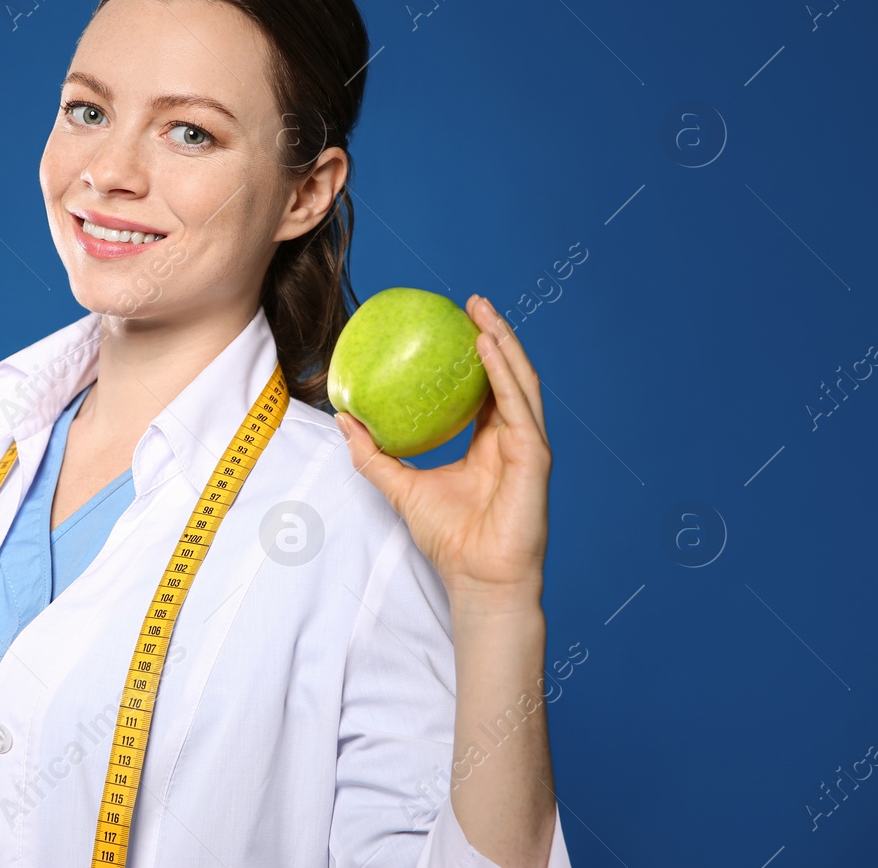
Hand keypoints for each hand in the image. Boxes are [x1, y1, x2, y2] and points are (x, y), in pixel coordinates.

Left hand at [335, 295, 551, 599]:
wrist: (476, 577)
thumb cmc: (448, 538)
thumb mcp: (400, 486)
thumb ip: (373, 453)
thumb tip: (342, 418)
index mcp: (489, 442)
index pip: (485, 387)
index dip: (475, 353)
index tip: (452, 321)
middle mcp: (512, 437)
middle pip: (507, 374)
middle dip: (493, 333)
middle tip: (470, 301)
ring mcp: (527, 444)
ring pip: (519, 380)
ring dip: (503, 342)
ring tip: (482, 311)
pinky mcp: (535, 456)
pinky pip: (517, 405)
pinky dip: (504, 373)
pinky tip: (487, 346)